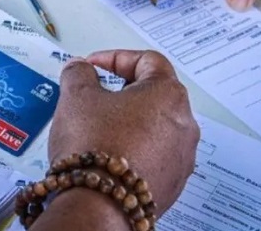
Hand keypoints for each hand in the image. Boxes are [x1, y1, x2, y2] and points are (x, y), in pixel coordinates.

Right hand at [47, 50, 198, 214]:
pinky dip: (132, 148)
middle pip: (154, 94)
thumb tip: (80, 68)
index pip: (147, 60)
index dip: (115, 57)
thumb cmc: (94, 148)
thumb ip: (78, 73)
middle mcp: (184, 124)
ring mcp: (181, 157)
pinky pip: (153, 154)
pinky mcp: (172, 183)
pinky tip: (106, 153)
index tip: (93, 65)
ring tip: (97, 127)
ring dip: (127, 121)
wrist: (97, 203)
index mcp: (167, 94)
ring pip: (154, 126)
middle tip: (95, 95)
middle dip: (121, 90)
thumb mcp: (76, 97)